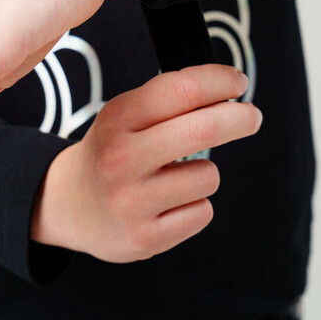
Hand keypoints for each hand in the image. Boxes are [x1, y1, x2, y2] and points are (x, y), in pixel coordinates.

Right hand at [31, 63, 262, 261]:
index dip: (220, 81)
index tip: (239, 82)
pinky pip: (202, 212)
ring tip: (177, 175)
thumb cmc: (112, 149)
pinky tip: (170, 203)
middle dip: (240, 117)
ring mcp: (131, 201)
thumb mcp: (126, 114)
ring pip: (209, 176)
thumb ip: (169, 100)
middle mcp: (121, 157)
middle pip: (204, 129)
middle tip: (252, 116)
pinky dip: (196, 203)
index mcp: (118, 117)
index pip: (182, 89)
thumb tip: (227, 88)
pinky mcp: (144, 238)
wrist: (68, 205)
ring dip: (206, 171)